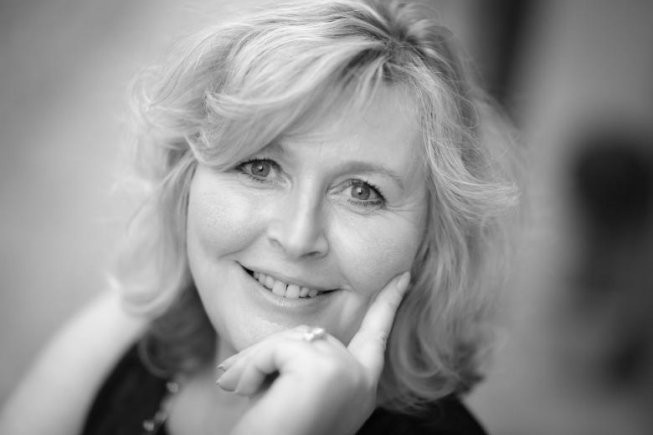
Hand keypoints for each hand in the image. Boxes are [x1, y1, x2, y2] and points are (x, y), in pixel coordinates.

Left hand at [216, 271, 410, 434]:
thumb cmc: (276, 433)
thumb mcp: (302, 394)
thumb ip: (313, 362)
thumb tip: (308, 336)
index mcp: (361, 388)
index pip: (377, 334)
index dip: (389, 302)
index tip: (403, 275)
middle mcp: (362, 380)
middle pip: (310, 335)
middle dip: (272, 356)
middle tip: (254, 394)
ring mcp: (347, 372)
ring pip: (291, 338)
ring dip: (260, 364)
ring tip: (254, 399)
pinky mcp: (324, 369)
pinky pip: (277, 347)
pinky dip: (254, 368)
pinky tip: (254, 394)